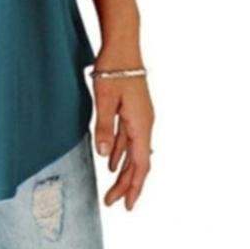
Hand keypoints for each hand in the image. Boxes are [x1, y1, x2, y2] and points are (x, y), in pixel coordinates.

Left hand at [92, 52, 154, 210]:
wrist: (123, 45)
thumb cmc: (114, 68)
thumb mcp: (104, 98)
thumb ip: (104, 127)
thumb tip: (105, 156)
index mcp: (141, 123)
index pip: (141, 163)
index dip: (134, 185)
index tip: (126, 204)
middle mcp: (144, 123)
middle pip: (138, 161)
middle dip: (127, 184)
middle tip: (114, 203)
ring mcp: (139, 116)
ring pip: (133, 151)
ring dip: (123, 170)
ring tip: (113, 188)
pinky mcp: (132, 109)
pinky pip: (127, 137)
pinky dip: (120, 151)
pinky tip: (112, 161)